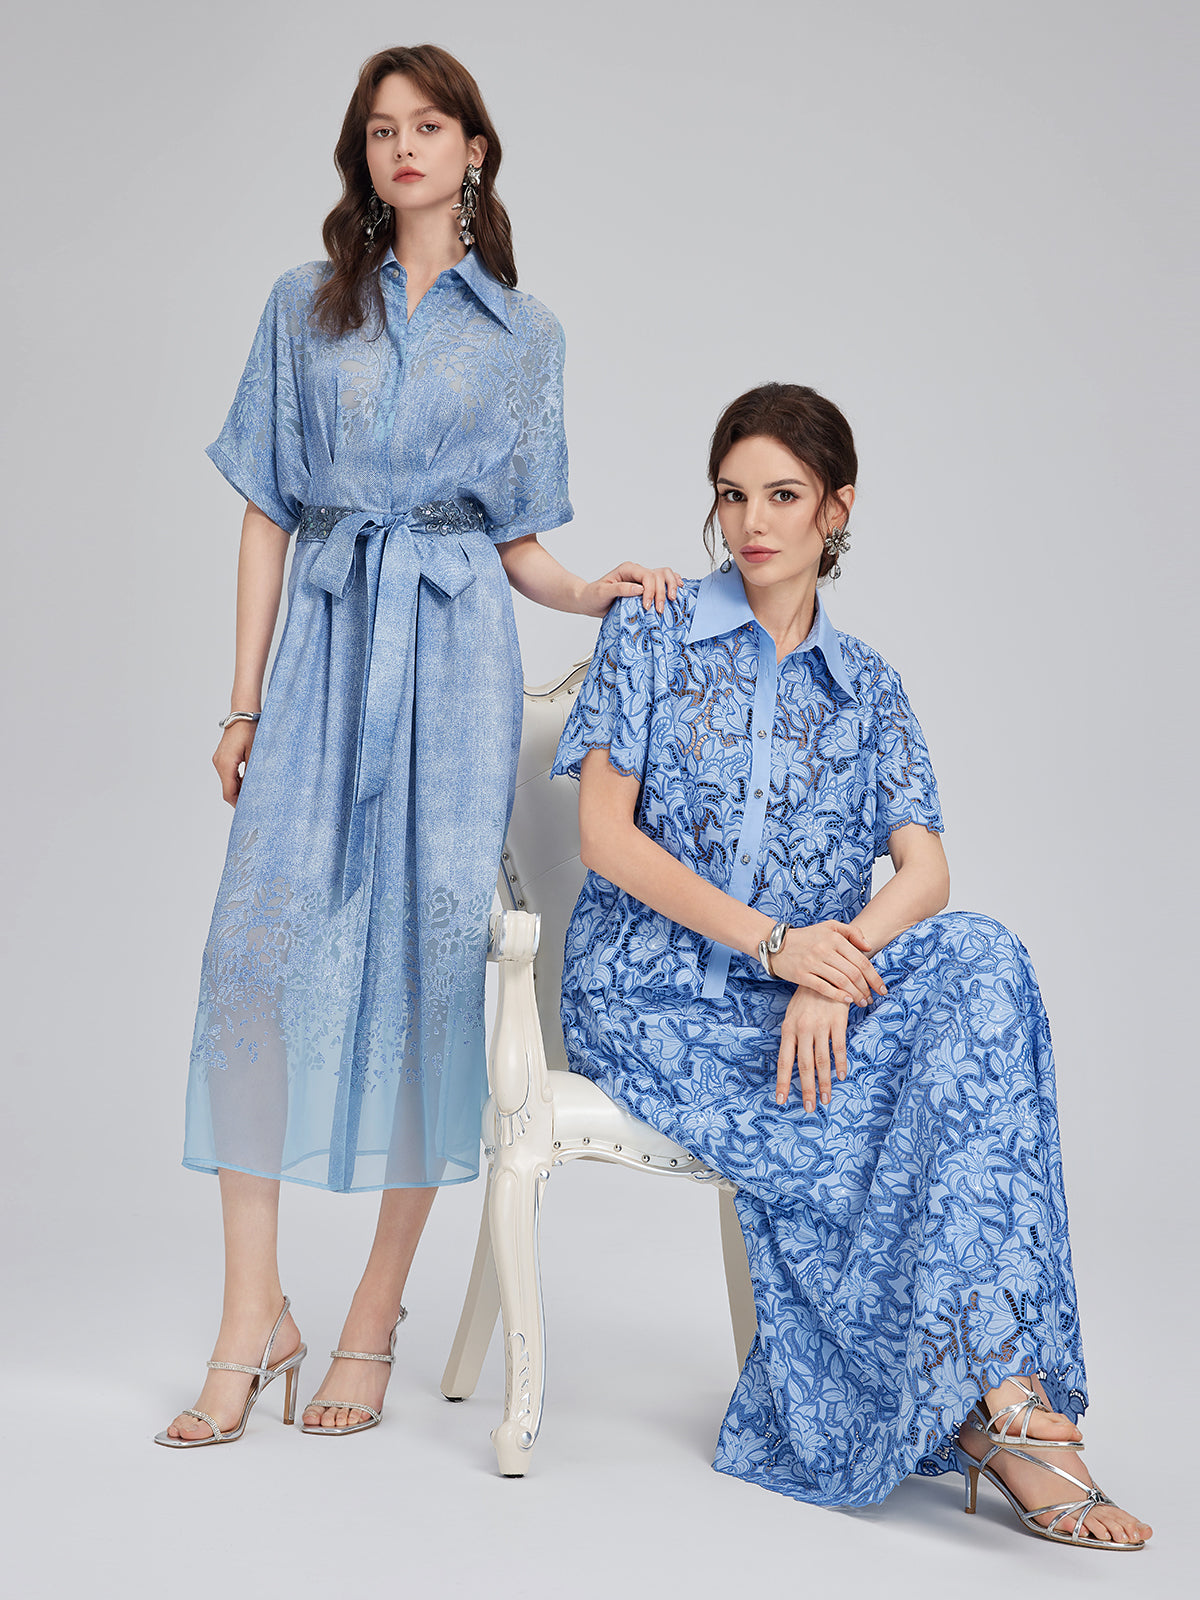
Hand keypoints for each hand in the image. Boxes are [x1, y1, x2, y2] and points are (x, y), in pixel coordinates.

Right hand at [212, 721, 256, 805]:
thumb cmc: (251, 730)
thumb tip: (256, 789)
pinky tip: (250, 781)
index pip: (229, 793)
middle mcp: (219, 763)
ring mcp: (219, 760)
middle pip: (228, 789)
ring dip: (240, 789)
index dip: (239, 804)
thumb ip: (254, 772)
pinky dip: (238, 780)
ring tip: (256, 793)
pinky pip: (229, 774)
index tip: (250, 811)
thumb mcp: (256, 753)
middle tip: (256, 805)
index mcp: (226, 764)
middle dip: (240, 798)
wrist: (243, 713)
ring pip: (228, 782)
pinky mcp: (223, 756)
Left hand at [577, 562, 681, 617]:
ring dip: (670, 587)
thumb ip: (620, 589)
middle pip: (658, 576)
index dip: (650, 591)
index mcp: (628, 569)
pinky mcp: (645, 588)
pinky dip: (672, 584)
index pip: (646, 576)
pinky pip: (663, 582)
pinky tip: (677, 590)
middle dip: (661, 593)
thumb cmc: (593, 596)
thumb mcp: (603, 592)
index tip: (647, 606)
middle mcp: (637, 572)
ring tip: (672, 600)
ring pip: (664, 575)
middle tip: (659, 610)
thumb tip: (639, 589)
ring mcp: (642, 579)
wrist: (589, 601)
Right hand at [770, 920, 886, 1006]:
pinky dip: (838, 996)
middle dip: (866, 988)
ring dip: (855, 994)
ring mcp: (812, 962)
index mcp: (834, 938)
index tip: (881, 988)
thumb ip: (851, 932)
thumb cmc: (806, 937)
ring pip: (841, 982)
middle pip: (853, 973)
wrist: (775, 943)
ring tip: (862, 1002)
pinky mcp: (801, 975)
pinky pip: (824, 988)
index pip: (861, 960)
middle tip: (872, 998)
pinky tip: (847, 1001)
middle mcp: (824, 949)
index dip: (874, 976)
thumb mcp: (829, 927)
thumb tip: (869, 947)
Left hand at [776, 991, 849, 1111]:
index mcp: (788, 1029)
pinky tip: (841, 1075)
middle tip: (809, 1107)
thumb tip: (790, 1059)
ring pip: (821, 1060)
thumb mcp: (792, 1014)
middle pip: (804, 1065)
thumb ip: (791, 1036)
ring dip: (825, 1082)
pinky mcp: (837, 1021)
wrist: (825, 972)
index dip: (783, 1081)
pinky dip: (840, 1063)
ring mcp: (820, 1026)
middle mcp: (802, 1030)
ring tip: (826, 1099)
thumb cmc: (806, 997)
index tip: (781, 1099)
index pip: (783, 1060)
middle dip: (806, 1088)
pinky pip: (838, 1047)